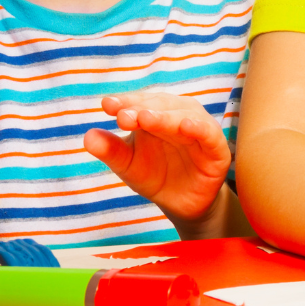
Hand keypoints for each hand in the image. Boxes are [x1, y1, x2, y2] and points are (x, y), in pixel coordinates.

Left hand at [84, 93, 231, 221]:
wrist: (181, 204)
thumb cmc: (155, 175)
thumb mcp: (129, 165)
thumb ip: (111, 151)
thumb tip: (88, 136)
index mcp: (155, 113)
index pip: (140, 102)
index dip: (125, 102)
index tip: (107, 105)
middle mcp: (178, 115)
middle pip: (160, 106)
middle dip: (141, 109)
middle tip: (123, 115)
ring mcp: (199, 129)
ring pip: (183, 116)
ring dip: (165, 116)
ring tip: (146, 118)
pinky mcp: (216, 148)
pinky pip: (209, 134)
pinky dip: (199, 128)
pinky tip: (185, 127)